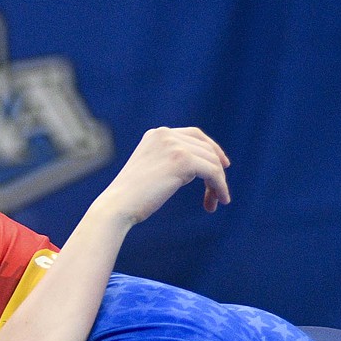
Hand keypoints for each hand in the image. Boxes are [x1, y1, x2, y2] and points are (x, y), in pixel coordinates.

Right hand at [91, 127, 230, 225]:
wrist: (117, 206)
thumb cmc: (131, 197)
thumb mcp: (151, 170)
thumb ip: (171, 161)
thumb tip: (202, 165)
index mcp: (157, 134)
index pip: (194, 135)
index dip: (212, 149)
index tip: (223, 166)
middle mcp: (166, 135)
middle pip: (206, 149)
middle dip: (216, 171)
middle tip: (217, 195)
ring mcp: (174, 146)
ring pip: (212, 162)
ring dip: (218, 183)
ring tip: (214, 202)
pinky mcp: (183, 160)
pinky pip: (213, 172)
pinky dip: (220, 187)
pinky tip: (220, 200)